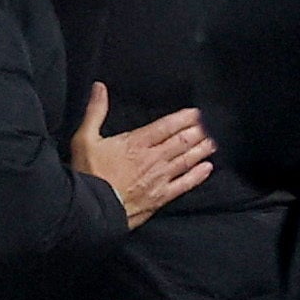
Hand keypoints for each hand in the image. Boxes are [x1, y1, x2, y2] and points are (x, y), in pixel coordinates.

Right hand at [70, 82, 213, 228]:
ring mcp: (160, 178)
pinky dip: (197, 176)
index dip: (184, 118)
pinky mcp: (161, 197)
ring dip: (201, 150)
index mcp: (136, 143)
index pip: (166, 126)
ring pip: (186, 160)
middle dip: (198, 132)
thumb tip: (99, 87)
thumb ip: (95, 112)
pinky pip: (184, 185)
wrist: (91, 211)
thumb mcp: (85, 138)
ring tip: (214, 141)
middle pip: (181, 141)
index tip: (198, 112)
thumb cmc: (88, 174)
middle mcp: (153, 158)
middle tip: (213, 124)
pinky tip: (207, 168)